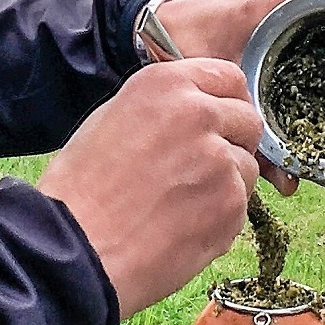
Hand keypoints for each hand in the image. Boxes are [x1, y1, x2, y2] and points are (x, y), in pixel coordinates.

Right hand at [38, 58, 261, 317]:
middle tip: (203, 169)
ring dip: (227, 183)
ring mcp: (219, 159)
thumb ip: (163, 109)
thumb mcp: (112, 120)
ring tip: (183, 204)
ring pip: (247, 167)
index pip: (228, 77)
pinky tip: (183, 227)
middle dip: (233, 143)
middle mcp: (198, 113)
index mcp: (165, 84)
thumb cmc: (81, 190)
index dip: (227, 102)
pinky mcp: (230, 203)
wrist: (76, 247)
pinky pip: (241, 206)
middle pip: (247, 120)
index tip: (222, 121)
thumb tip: (197, 114)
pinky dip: (221, 217)